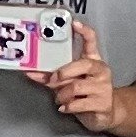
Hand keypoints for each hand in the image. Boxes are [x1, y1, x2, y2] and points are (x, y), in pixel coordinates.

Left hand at [44, 12, 120, 128]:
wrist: (104, 113)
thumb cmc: (85, 94)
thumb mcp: (69, 81)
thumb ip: (52, 76)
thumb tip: (31, 72)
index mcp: (93, 60)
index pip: (92, 41)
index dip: (84, 31)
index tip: (74, 23)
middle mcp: (100, 70)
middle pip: (82, 64)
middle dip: (63, 73)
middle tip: (52, 80)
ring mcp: (104, 86)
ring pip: (76, 86)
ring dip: (62, 94)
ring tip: (60, 99)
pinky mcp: (102, 103)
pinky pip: (78, 104)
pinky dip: (67, 106)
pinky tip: (65, 107)